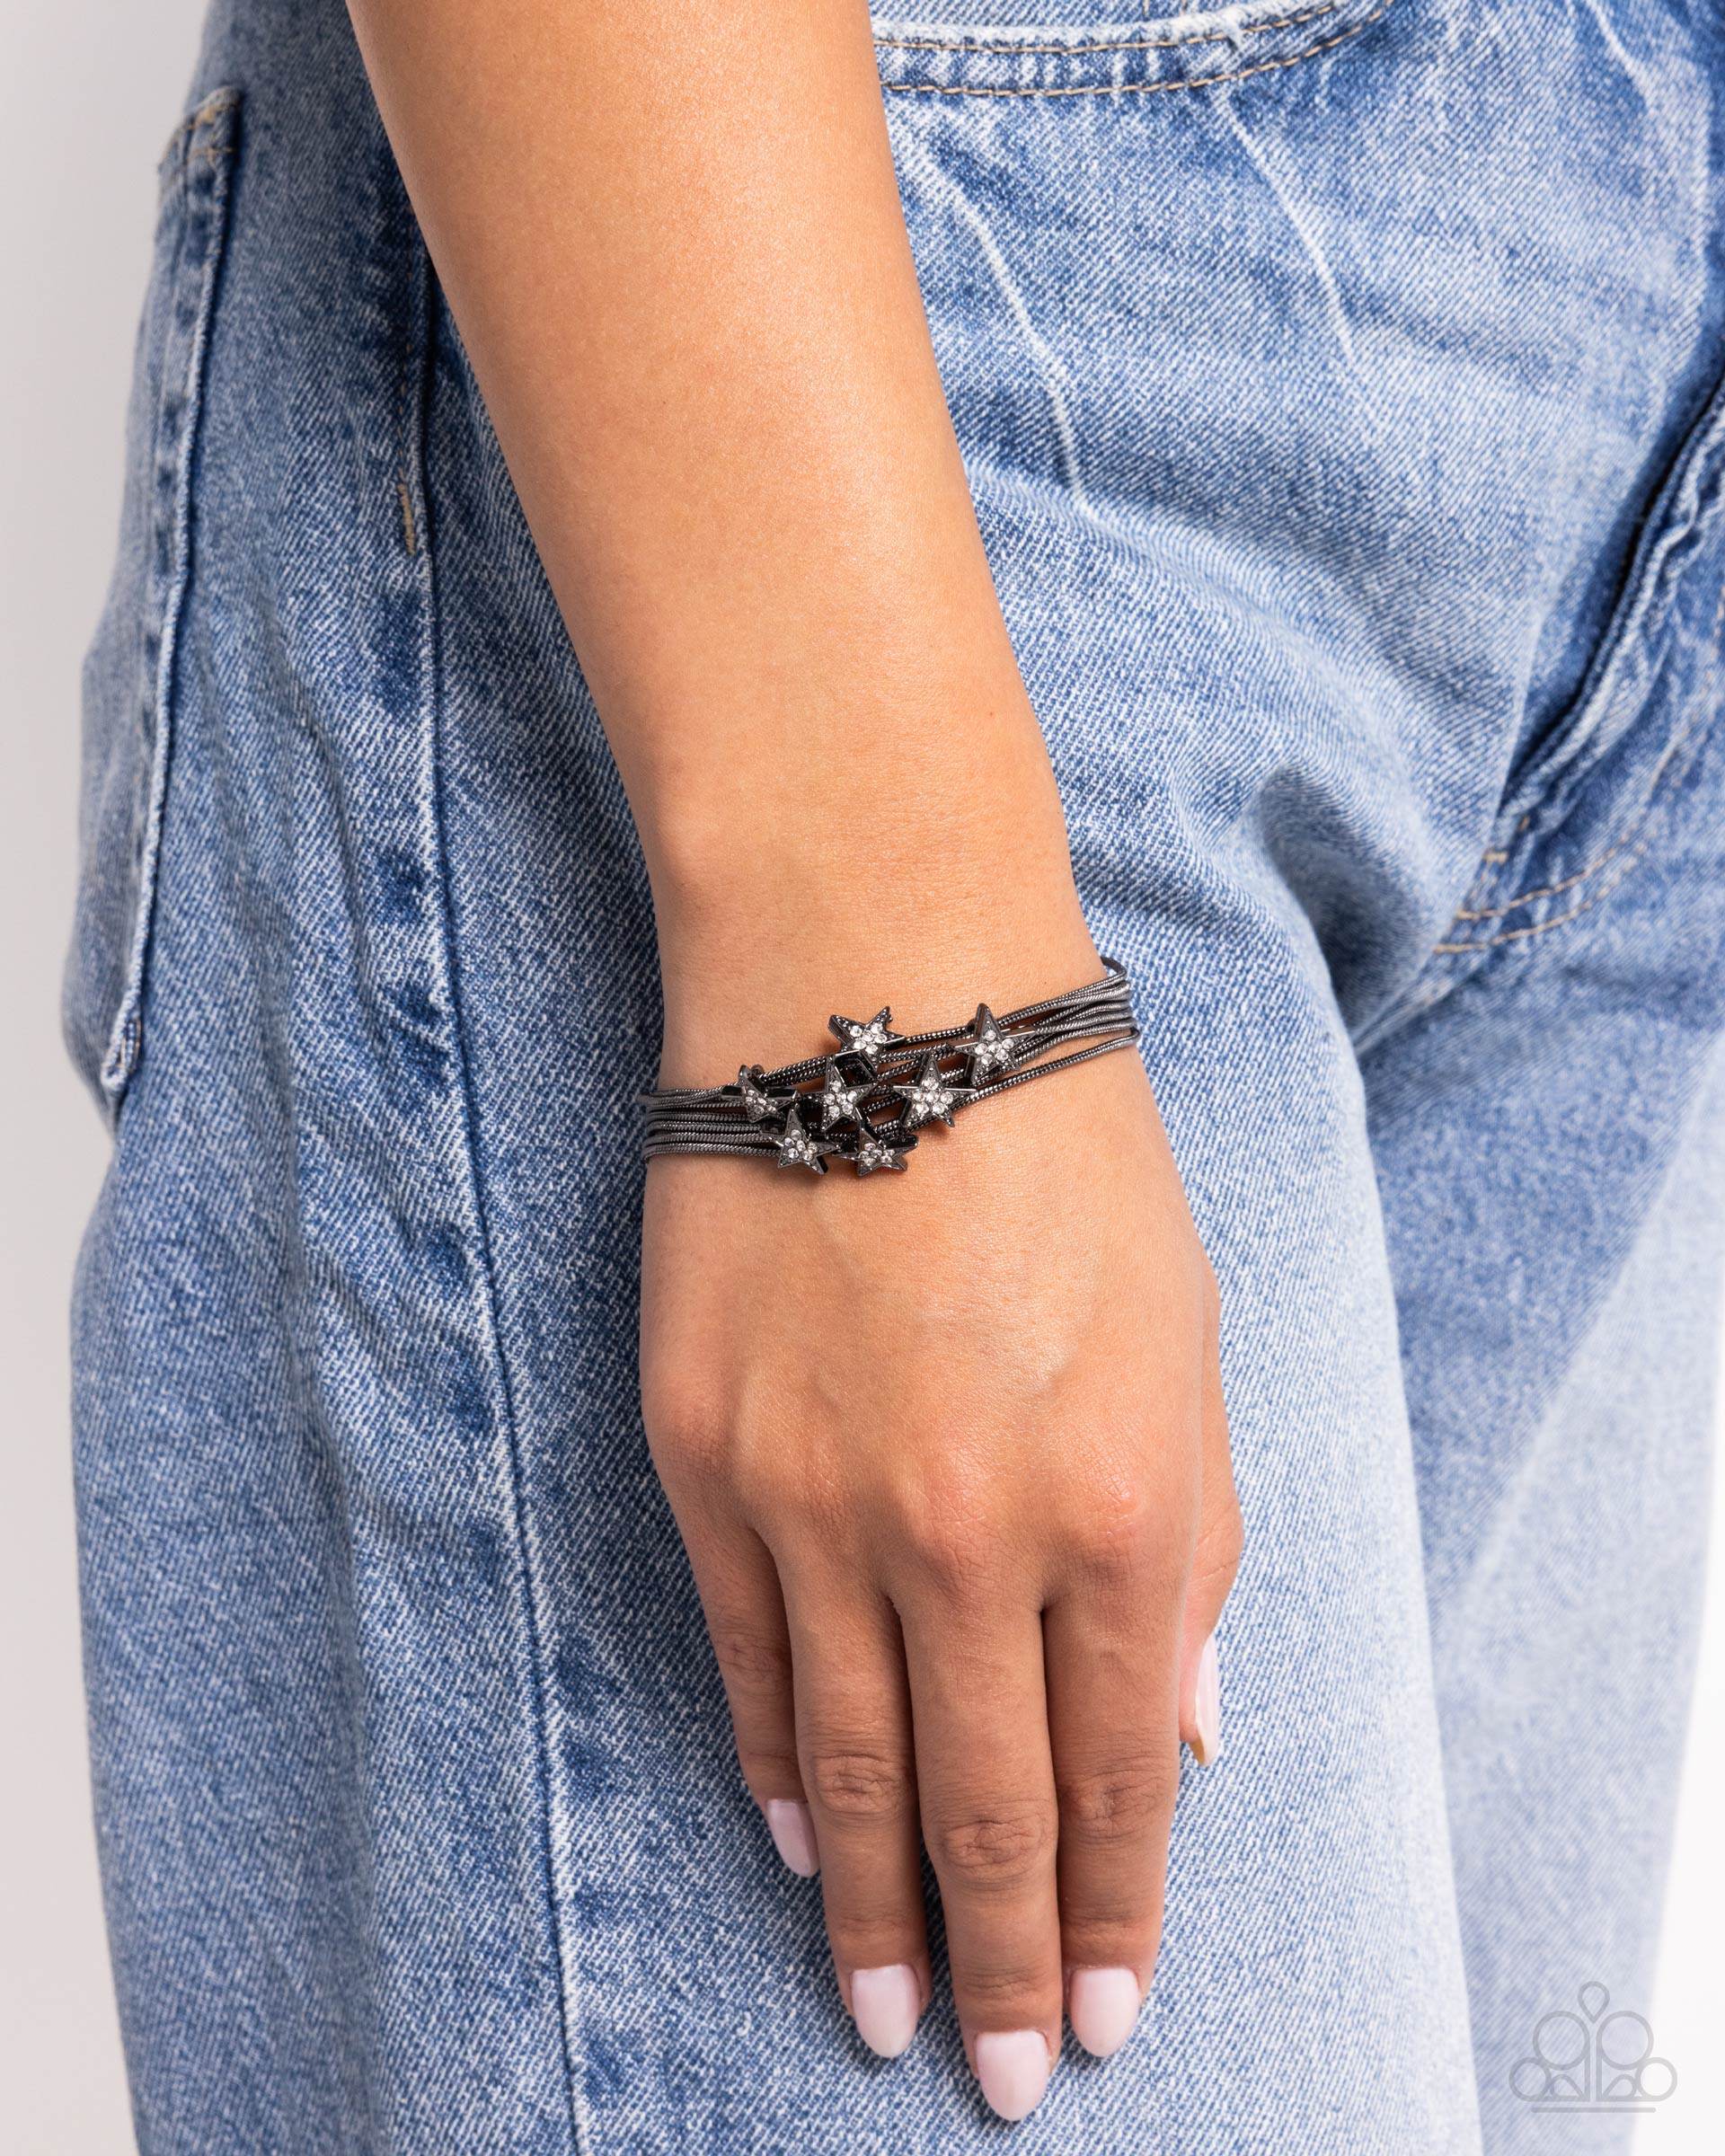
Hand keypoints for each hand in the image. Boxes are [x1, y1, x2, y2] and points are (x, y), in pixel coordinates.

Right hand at [640, 1021, 1239, 2119]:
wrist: (875, 994)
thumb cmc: (1063, 1156)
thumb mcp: (1186, 1345)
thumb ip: (1189, 1551)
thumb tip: (1177, 1734)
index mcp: (1114, 1501)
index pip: (1117, 1772)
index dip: (1113, 1912)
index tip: (1102, 2012)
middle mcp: (960, 1531)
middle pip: (981, 1807)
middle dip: (994, 1960)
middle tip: (986, 2074)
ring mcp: (812, 1502)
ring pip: (846, 1764)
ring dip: (870, 1905)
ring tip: (879, 2008)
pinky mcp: (700, 1458)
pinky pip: (741, 1659)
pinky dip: (775, 1766)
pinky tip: (800, 1838)